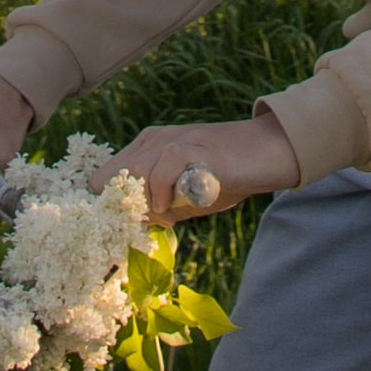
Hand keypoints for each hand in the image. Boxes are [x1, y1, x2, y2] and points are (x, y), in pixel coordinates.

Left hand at [115, 111, 294, 226]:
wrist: (267, 152)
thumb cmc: (227, 176)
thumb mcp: (183, 194)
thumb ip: (158, 207)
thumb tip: (134, 230)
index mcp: (146, 147)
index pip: (103, 178)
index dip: (111, 206)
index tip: (131, 226)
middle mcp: (151, 140)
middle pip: (108, 179)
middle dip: (123, 209)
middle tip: (152, 223)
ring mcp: (169, 141)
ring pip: (130, 176)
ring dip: (144, 204)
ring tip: (168, 215)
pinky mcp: (189, 148)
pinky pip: (158, 175)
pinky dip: (163, 196)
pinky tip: (177, 206)